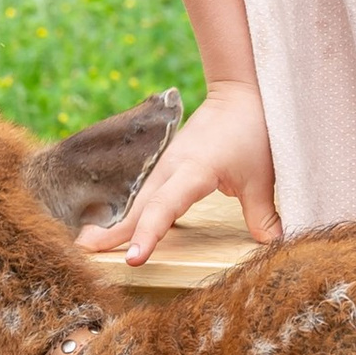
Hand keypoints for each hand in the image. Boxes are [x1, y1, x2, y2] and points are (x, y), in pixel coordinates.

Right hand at [79, 77, 280, 266]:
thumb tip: (272, 246)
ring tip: (88, 246)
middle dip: (113, 231)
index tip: (133, 259)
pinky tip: (116, 233)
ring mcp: (167, 167)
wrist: (239, 95)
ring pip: (140, 201)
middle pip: (141, 206)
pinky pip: (148, 197)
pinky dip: (133, 215)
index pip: (164, 207)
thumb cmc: (252, 131)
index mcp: (193, 170)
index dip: (149, 234)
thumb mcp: (262, 175)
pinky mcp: (169, 169)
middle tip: (83, 252)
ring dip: (117, 224)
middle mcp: (172, 168)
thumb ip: (263, 213)